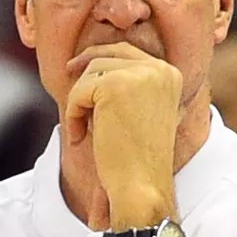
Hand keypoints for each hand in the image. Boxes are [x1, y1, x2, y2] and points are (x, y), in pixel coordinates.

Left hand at [62, 43, 181, 221]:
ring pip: (90, 72)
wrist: (142, 184)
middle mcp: (159, 69)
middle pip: (107, 55)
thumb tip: (94, 62)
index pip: (127, 51)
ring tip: (84, 130)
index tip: (77, 67)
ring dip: (80, 100)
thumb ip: (130, 86)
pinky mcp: (114, 85)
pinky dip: (72, 114)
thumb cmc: (137, 157)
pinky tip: (81, 136)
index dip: (100, 57)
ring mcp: (139, 74)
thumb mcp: (142, 112)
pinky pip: (79, 91)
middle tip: (66, 73)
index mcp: (169, 73)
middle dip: (84, 68)